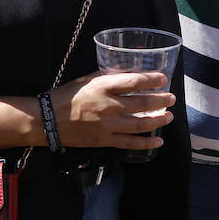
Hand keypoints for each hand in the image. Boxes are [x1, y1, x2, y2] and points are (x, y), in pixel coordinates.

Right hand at [52, 70, 174, 151]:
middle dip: (161, 101)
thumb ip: (110, 78)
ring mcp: (107, 125)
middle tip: (172, 98)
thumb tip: (132, 76)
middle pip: (142, 103)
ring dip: (157, 120)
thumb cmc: (67, 95)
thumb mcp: (89, 79)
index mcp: (103, 86)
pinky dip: (146, 143)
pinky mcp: (104, 140)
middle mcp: (108, 106)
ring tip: (168, 116)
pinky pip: (129, 143)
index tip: (164, 79)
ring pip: (140, 124)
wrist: (47, 120)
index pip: (134, 81)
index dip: (152, 80)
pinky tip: (158, 141)